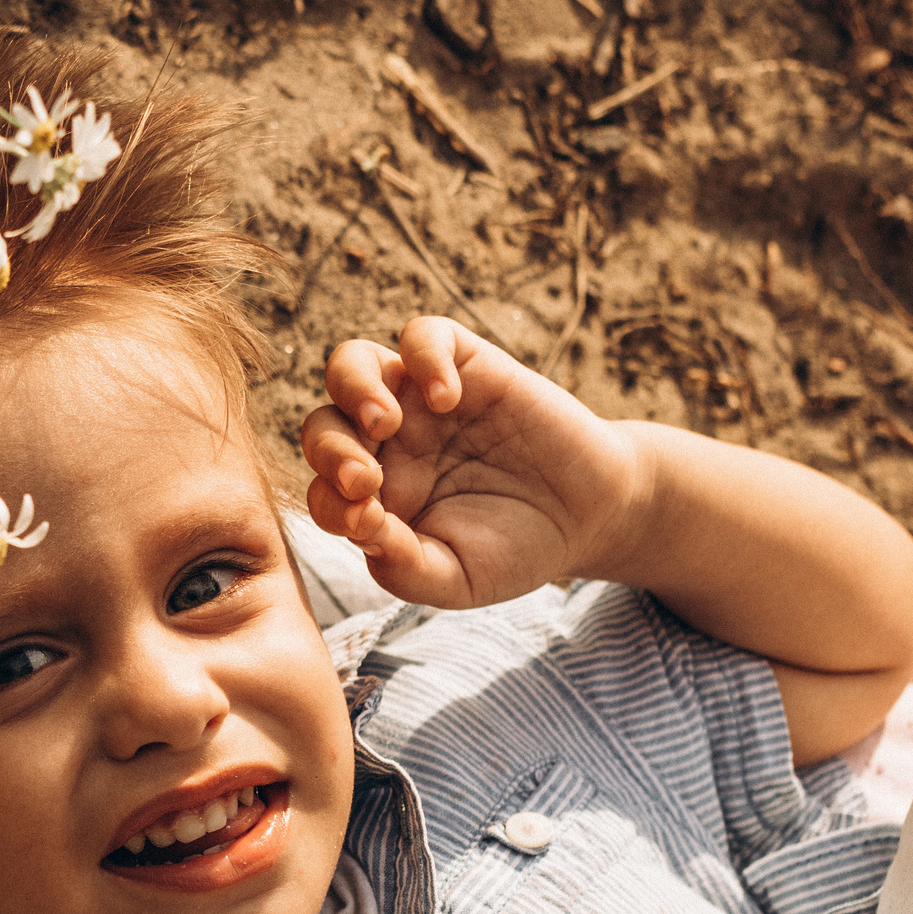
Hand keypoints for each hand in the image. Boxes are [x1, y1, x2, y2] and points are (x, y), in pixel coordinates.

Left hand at [302, 316, 642, 608]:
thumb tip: (360, 530)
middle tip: (367, 480)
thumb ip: (403, 565)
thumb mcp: (455, 578)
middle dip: (330, 452)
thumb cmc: (514, 548)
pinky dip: (424, 356)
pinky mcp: (466, 365)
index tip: (369, 526)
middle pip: (322, 425)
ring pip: (352, 365)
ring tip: (385, 424)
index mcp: (371, 496)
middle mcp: (384, 444)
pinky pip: (423, 336)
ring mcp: (419, 400)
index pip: (322, 490)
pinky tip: (447, 397)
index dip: (331, 505)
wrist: (589, 513)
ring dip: (354, 389)